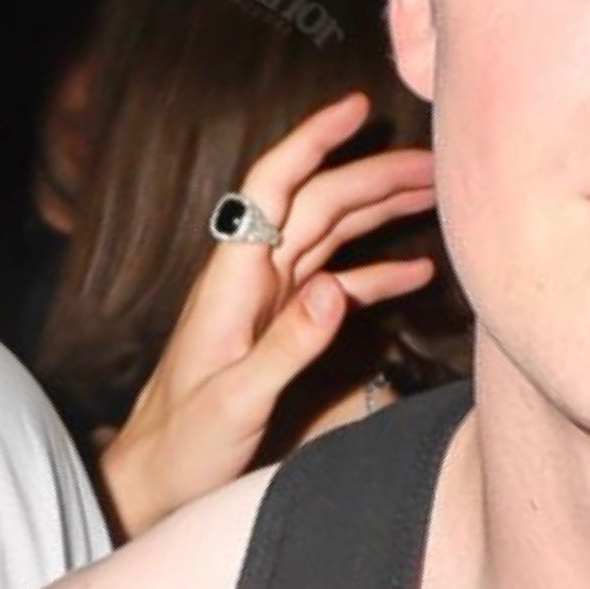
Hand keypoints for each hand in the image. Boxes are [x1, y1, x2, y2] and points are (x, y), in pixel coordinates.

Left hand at [96, 94, 439, 537]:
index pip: (273, 186)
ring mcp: (270, 300)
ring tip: (436, 196)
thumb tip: (337, 290)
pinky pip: (338, 286)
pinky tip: (419, 271)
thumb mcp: (234, 400)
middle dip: (374, 176)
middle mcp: (253, 277)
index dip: (313, 140)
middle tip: (437, 164)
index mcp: (234, 280)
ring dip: (380, 212)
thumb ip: (286, 345)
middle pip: (317, 204)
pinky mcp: (284, 328)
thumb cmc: (181, 445)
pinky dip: (377, 274)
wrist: (151, 479)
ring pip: (331, 235)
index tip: (357, 108)